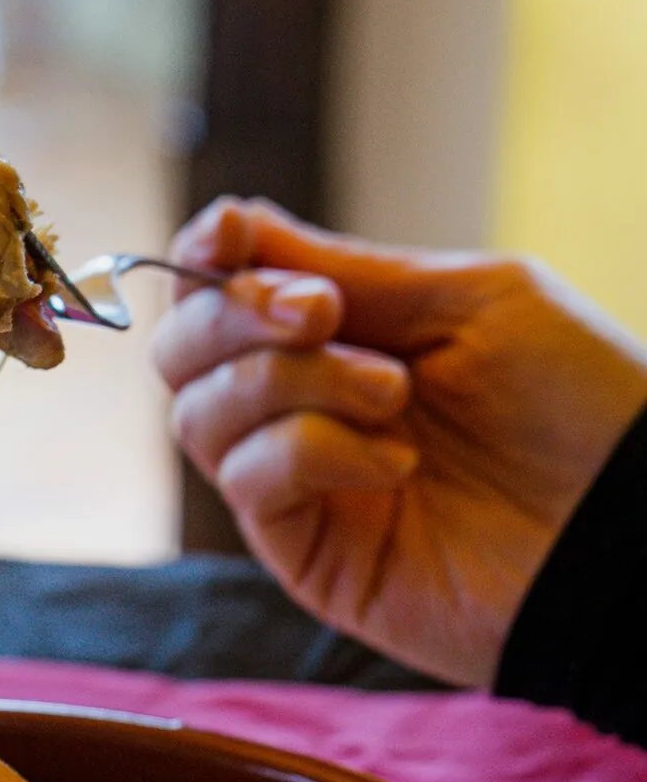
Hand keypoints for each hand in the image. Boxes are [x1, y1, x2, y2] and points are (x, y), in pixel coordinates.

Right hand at [151, 200, 646, 685]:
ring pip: (201, 413)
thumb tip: (230, 228)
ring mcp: (296, 485)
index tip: (229, 234)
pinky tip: (397, 464)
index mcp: (340, 338)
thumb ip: (346, 267)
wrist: (624, 524)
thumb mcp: (466, 301)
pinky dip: (313, 449)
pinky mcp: (304, 553)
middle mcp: (300, 409)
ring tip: (394, 394)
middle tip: (321, 314)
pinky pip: (249, 479)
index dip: (204, 256)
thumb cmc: (576, 404)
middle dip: (232, 314)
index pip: (219, 291)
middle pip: (180, 353)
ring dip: (292, 381)